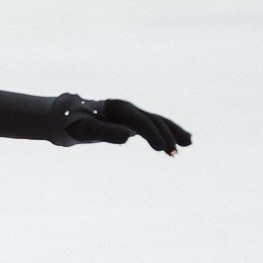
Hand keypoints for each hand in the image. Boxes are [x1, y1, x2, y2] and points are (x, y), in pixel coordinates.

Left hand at [55, 96, 190, 153]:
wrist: (74, 118)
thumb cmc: (78, 125)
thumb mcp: (87, 130)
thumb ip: (105, 133)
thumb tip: (128, 137)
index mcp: (118, 108)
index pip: (140, 121)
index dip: (151, 134)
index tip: (161, 149)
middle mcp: (129, 108)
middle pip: (152, 120)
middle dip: (165, 135)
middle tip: (174, 153)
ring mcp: (134, 114)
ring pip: (159, 121)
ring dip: (173, 132)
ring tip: (189, 143)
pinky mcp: (136, 121)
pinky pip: (157, 126)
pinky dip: (170, 132)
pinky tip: (184, 142)